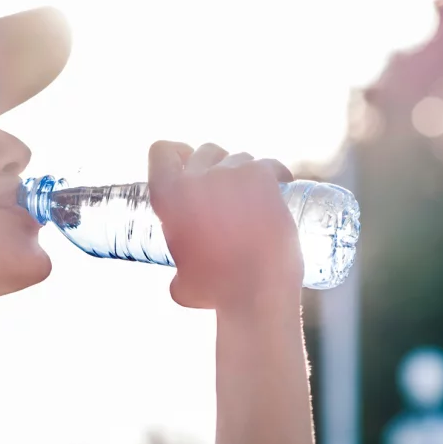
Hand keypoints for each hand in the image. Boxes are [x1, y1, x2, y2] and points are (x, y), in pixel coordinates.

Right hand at [147, 141, 302, 311]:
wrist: (255, 291)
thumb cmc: (217, 292)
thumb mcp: (182, 283)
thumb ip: (178, 270)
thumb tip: (181, 278)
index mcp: (168, 197)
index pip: (161, 151)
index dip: (175, 156)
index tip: (186, 166)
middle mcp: (195, 178)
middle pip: (204, 151)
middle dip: (214, 167)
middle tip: (226, 192)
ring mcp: (230, 173)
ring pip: (238, 157)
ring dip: (243, 174)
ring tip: (255, 200)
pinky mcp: (262, 176)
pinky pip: (269, 163)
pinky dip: (276, 174)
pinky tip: (281, 186)